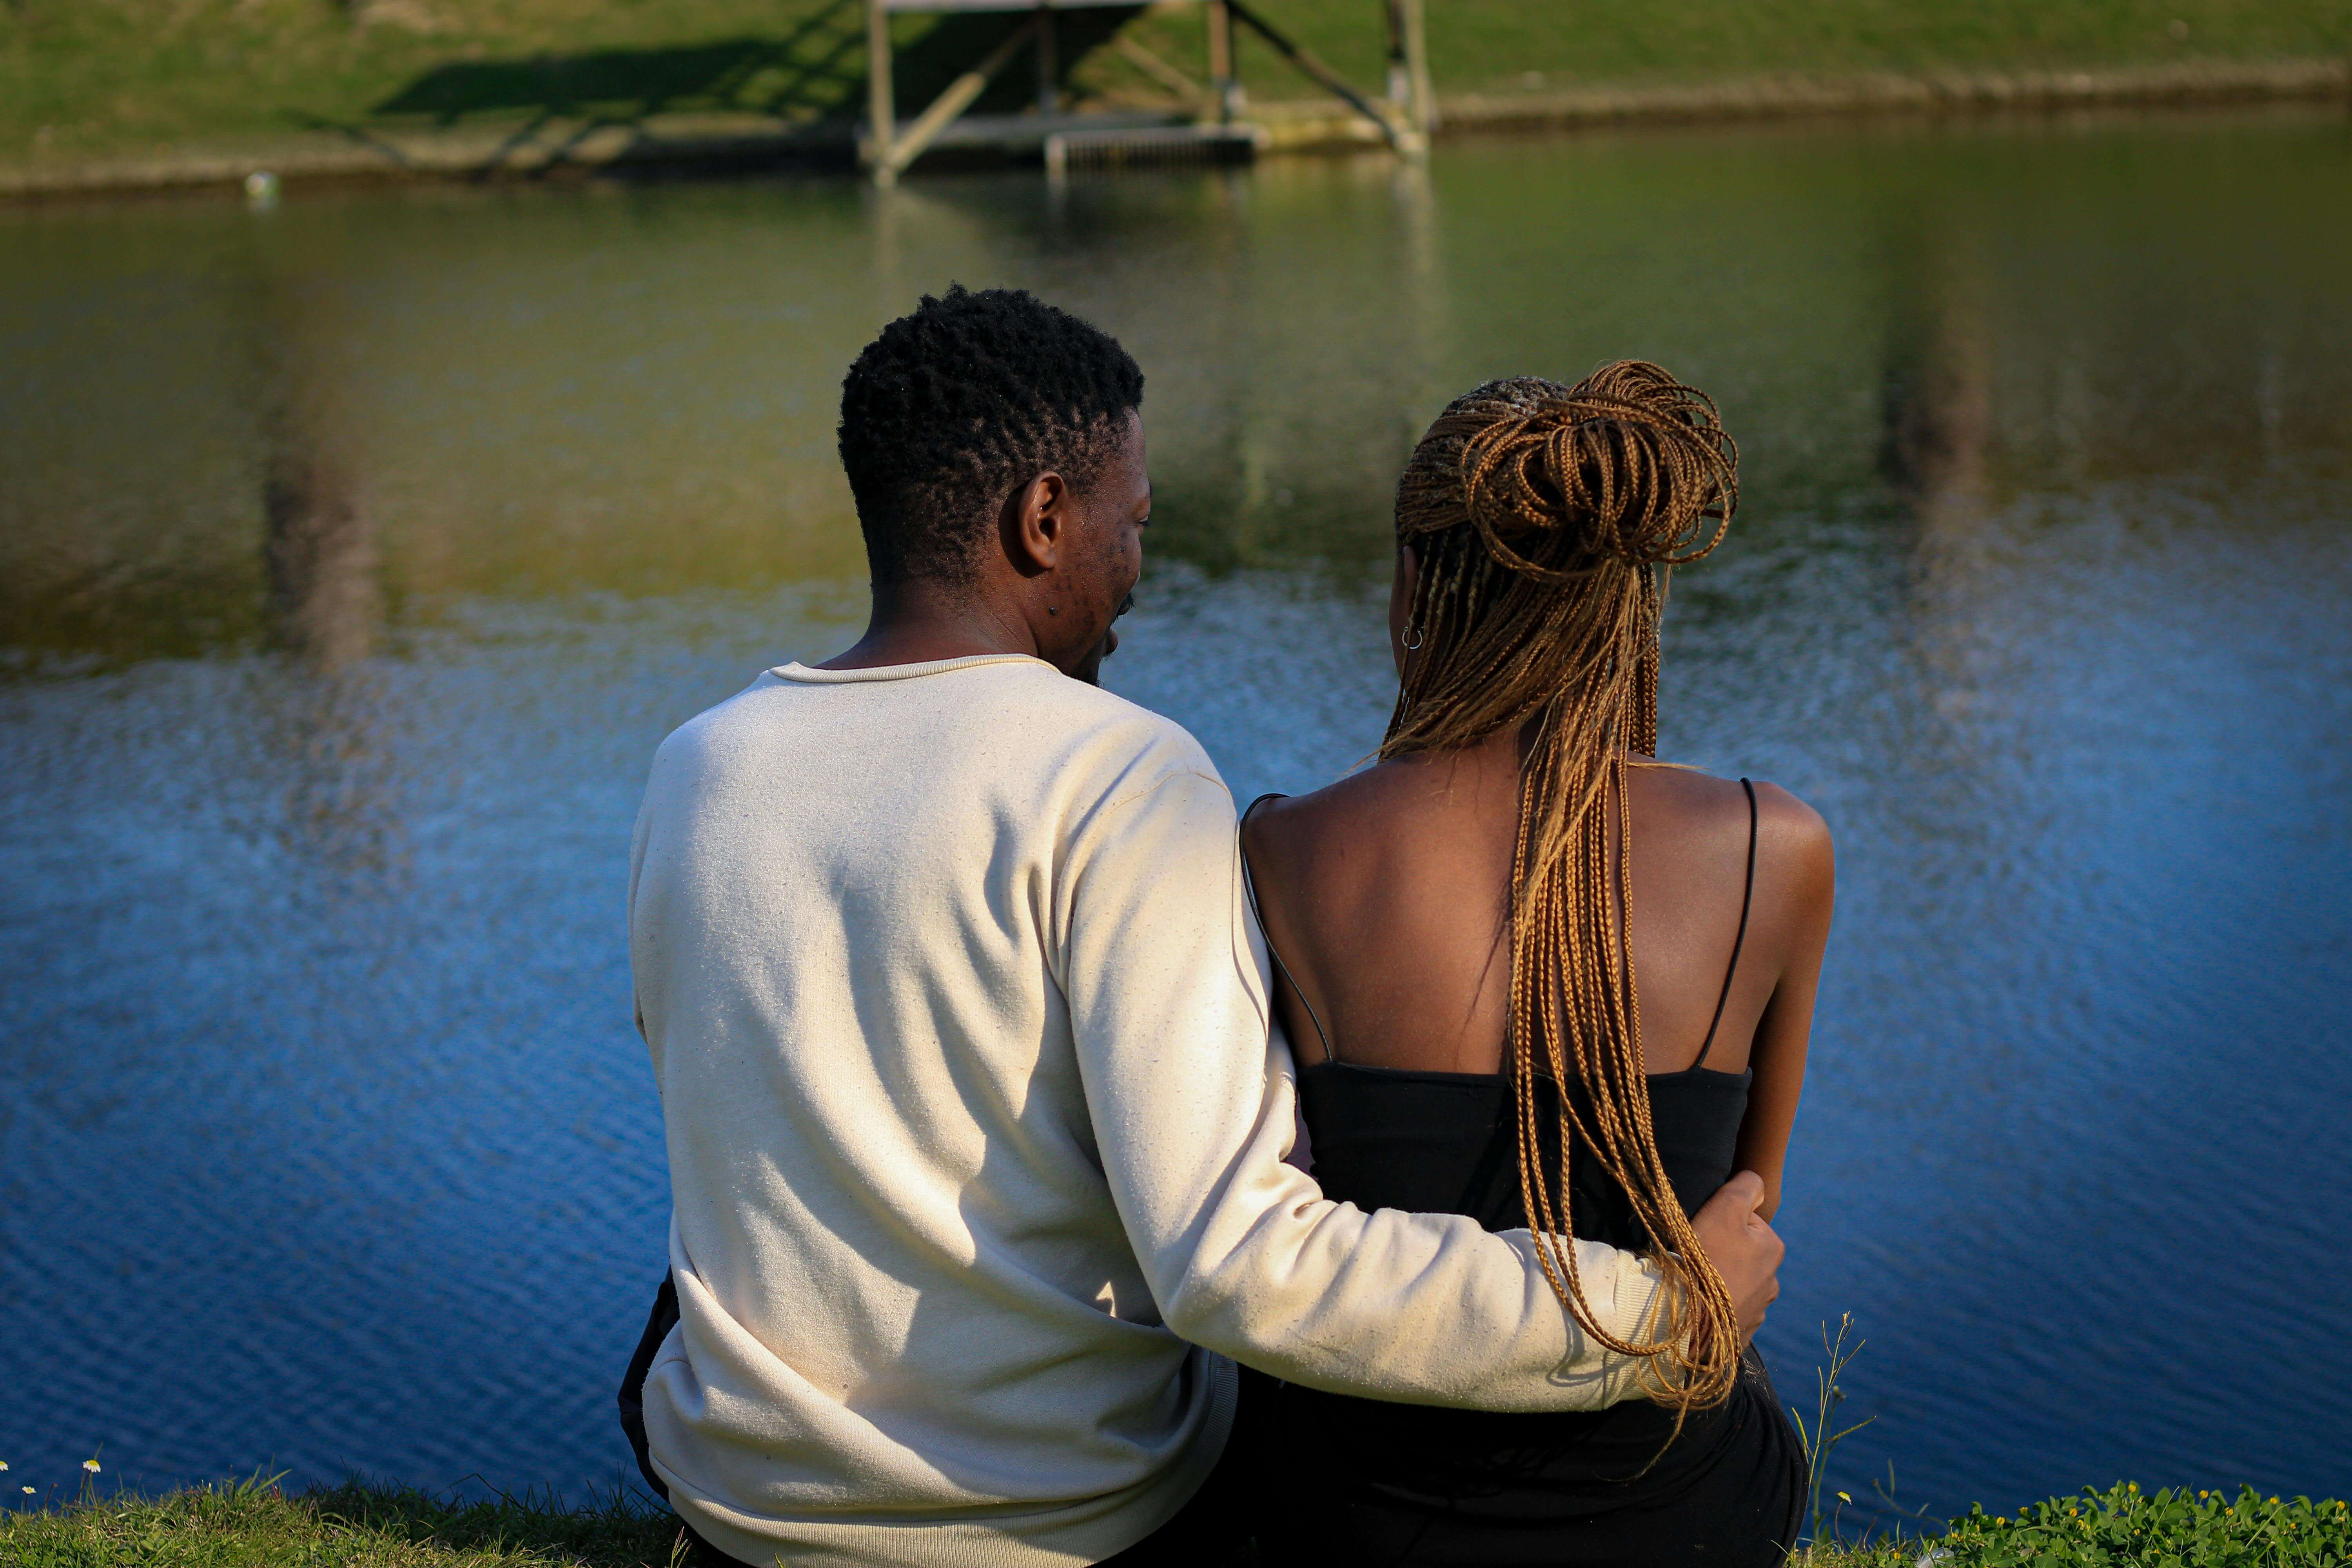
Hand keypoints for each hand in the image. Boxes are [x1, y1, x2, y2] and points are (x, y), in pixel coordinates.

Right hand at [1691, 1170, 1781, 1341]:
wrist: (1687, 1316)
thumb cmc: (1706, 1257)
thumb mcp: (1726, 1207)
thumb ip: (1746, 1187)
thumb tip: (1758, 1184)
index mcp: (1773, 1249)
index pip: (1747, 1223)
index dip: (1722, 1222)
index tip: (1705, 1232)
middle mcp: (1773, 1281)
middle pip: (1743, 1255)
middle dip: (1723, 1254)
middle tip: (1697, 1258)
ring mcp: (1758, 1310)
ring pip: (1736, 1284)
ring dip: (1721, 1282)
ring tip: (1696, 1283)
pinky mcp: (1741, 1332)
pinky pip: (1729, 1311)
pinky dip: (1716, 1307)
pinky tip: (1700, 1304)